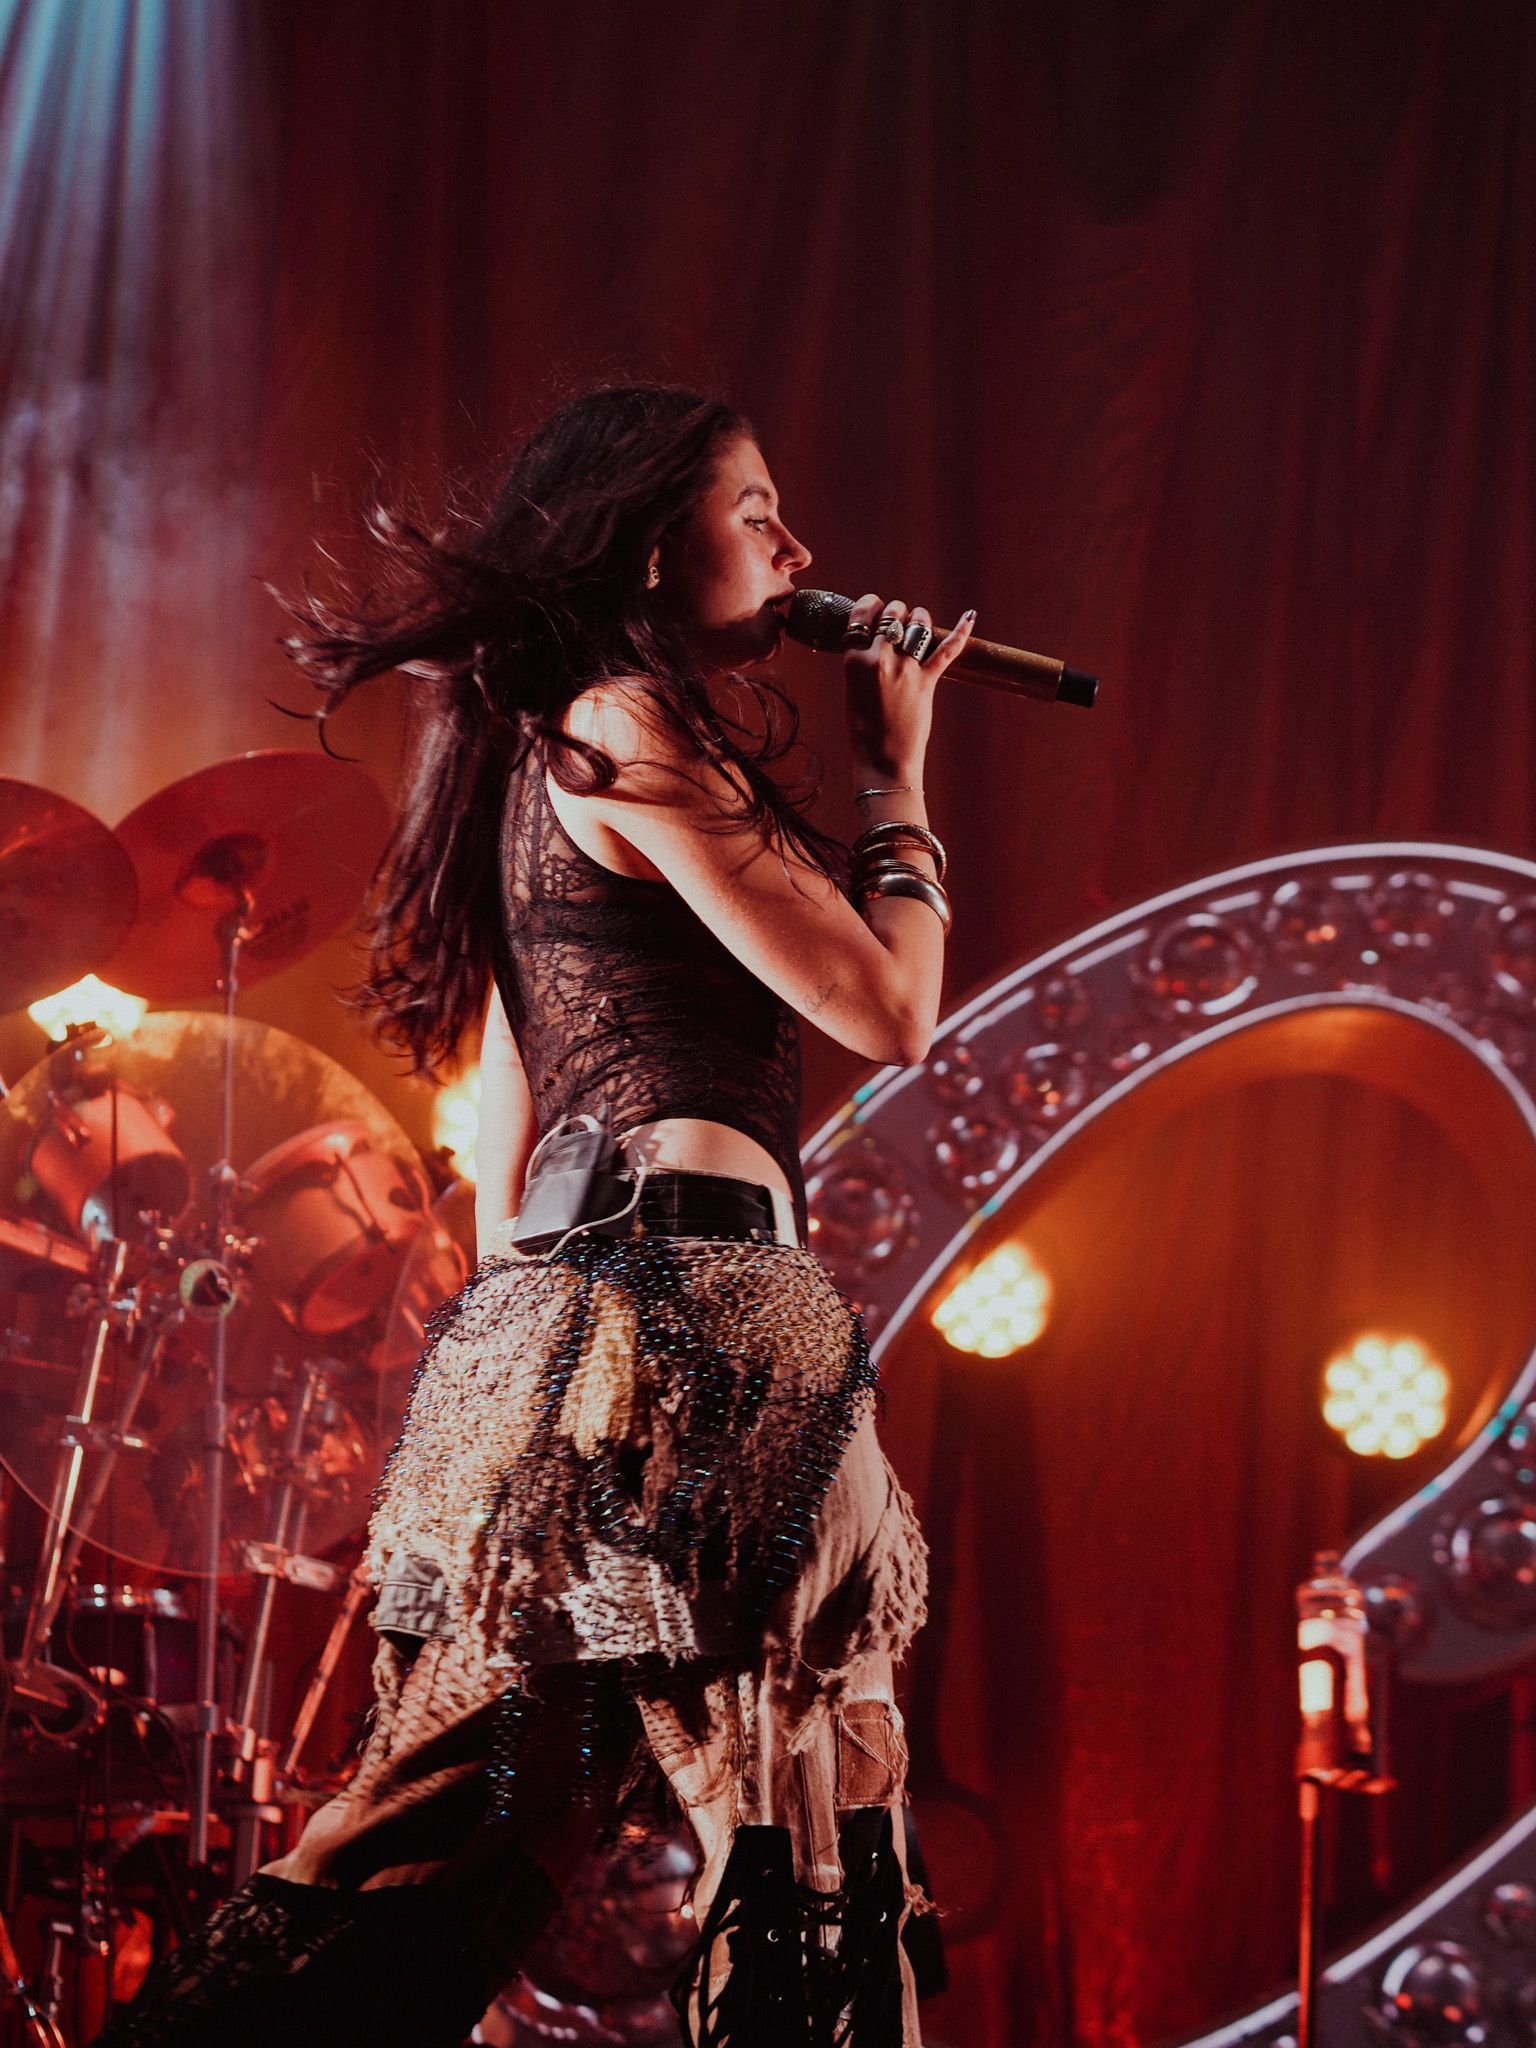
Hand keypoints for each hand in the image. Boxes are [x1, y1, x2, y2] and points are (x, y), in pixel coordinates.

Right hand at [842, 594, 976, 779]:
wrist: (884, 759)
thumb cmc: (864, 728)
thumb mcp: (853, 689)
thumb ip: (863, 661)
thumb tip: (875, 637)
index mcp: (855, 661)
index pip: (862, 616)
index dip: (870, 605)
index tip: (875, 606)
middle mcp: (880, 660)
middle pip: (892, 614)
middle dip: (897, 612)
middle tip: (898, 622)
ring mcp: (906, 669)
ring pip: (918, 624)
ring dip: (920, 619)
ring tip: (919, 623)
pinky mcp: (927, 681)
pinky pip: (948, 649)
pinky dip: (961, 631)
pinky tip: (970, 616)